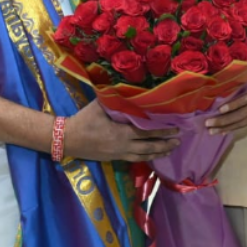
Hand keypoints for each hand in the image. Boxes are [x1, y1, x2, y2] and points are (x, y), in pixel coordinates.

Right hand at [61, 99, 178, 161]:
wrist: (68, 139)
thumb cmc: (84, 120)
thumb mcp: (100, 105)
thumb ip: (115, 99)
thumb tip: (128, 87)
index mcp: (121, 132)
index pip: (147, 132)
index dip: (162, 131)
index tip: (176, 128)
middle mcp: (123, 145)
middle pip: (149, 146)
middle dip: (165, 143)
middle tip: (179, 140)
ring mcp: (119, 154)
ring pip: (144, 156)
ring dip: (159, 153)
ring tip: (171, 150)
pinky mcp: (114, 158)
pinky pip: (135, 159)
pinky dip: (147, 158)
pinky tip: (154, 156)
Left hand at [206, 60, 246, 135]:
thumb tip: (232, 72)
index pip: (246, 98)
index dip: (233, 105)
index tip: (220, 109)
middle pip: (242, 114)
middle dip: (225, 120)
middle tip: (209, 124)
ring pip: (244, 121)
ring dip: (228, 126)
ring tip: (212, 131)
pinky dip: (235, 127)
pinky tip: (224, 130)